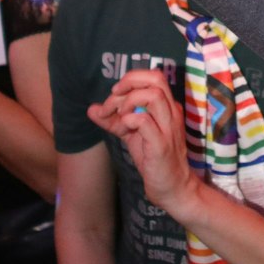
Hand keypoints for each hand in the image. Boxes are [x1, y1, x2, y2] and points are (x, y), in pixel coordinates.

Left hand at [88, 71, 195, 216]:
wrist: (172, 187)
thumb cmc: (153, 159)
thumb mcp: (131, 135)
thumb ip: (113, 120)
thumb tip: (92, 109)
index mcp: (167, 107)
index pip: (152, 76)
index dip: (129, 80)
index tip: (113, 96)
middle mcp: (171, 112)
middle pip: (156, 78)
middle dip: (129, 82)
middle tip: (114, 97)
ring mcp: (168, 128)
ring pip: (153, 95)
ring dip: (129, 101)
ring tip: (120, 116)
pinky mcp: (161, 145)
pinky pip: (145, 121)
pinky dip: (129, 120)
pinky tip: (124, 129)